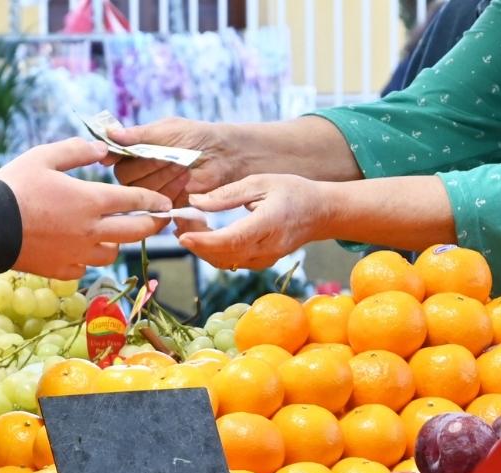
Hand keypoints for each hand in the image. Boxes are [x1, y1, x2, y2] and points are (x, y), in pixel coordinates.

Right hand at [0, 139, 173, 279]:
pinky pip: (85, 268)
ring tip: (113, 234)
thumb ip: (77, 151)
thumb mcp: (44, 157)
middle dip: (152, 226)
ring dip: (117, 243)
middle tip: (160, 221)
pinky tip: (81, 250)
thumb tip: (102, 150)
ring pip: (111, 253)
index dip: (153, 201)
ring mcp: (77, 254)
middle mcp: (91, 231)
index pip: (134, 201)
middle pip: (134, 233)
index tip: (166, 202)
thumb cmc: (15, 187)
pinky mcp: (61, 270)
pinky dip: (88, 259)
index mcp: (91, 201)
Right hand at [107, 118, 248, 203]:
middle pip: (124, 177)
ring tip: (182, 165)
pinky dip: (172, 190)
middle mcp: (137, 172)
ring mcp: (150, 190)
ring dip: (162, 177)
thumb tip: (110, 133)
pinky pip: (157, 203)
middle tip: (168, 157)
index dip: (114, 157)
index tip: (116, 157)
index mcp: (134, 150)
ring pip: (140, 190)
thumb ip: (138, 135)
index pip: (113, 157)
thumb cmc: (195, 136)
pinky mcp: (165, 204)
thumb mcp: (165, 130)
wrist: (222, 155)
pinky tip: (186, 179)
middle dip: (147, 165)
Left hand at [179, 174, 330, 269]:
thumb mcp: (261, 182)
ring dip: (201, 248)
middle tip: (179, 223)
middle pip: (223, 255)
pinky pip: (231, 262)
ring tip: (188, 226)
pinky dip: (213, 251)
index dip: (204, 241)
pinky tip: (203, 234)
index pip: (231, 240)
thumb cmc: (293, 192)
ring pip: (224, 262)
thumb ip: (227, 194)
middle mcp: (267, 248)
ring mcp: (265, 259)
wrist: (321, 213)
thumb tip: (194, 202)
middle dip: (195, 243)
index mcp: (269, 224)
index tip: (182, 235)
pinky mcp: (261, 263)